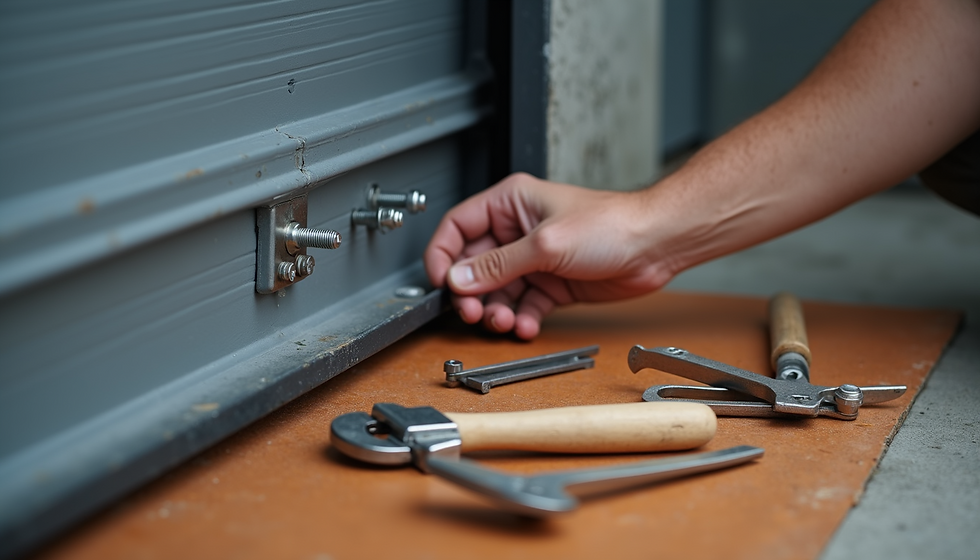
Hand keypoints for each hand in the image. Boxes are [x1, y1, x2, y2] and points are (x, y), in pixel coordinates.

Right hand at [424, 173, 675, 338]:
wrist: (654, 245)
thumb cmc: (612, 225)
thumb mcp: (546, 244)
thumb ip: (499, 264)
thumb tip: (460, 277)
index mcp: (510, 203)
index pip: (458, 227)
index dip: (443, 255)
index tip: (440, 282)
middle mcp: (518, 230)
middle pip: (474, 265)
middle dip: (471, 293)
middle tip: (472, 312)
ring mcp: (534, 259)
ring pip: (497, 291)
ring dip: (495, 311)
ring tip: (503, 322)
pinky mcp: (550, 283)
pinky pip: (523, 305)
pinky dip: (521, 319)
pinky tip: (526, 326)